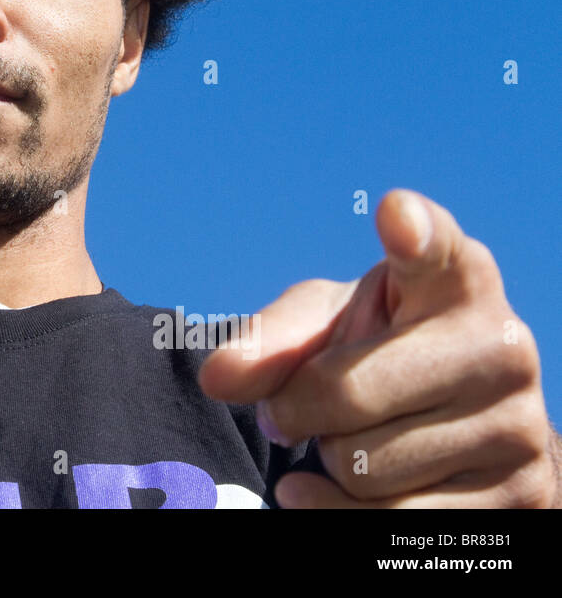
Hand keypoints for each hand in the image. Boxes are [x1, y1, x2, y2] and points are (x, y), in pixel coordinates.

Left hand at [199, 188, 557, 507]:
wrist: (460, 426)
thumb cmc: (381, 352)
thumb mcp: (325, 326)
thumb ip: (270, 338)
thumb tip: (218, 376)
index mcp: (455, 280)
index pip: (435, 249)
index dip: (414, 233)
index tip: (396, 217)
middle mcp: (502, 345)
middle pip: (349, 393)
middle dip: (299, 408)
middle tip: (298, 406)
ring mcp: (519, 425)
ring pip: (365, 469)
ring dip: (330, 461)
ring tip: (352, 437)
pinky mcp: (522, 497)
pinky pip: (392, 523)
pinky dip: (334, 510)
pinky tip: (322, 486)